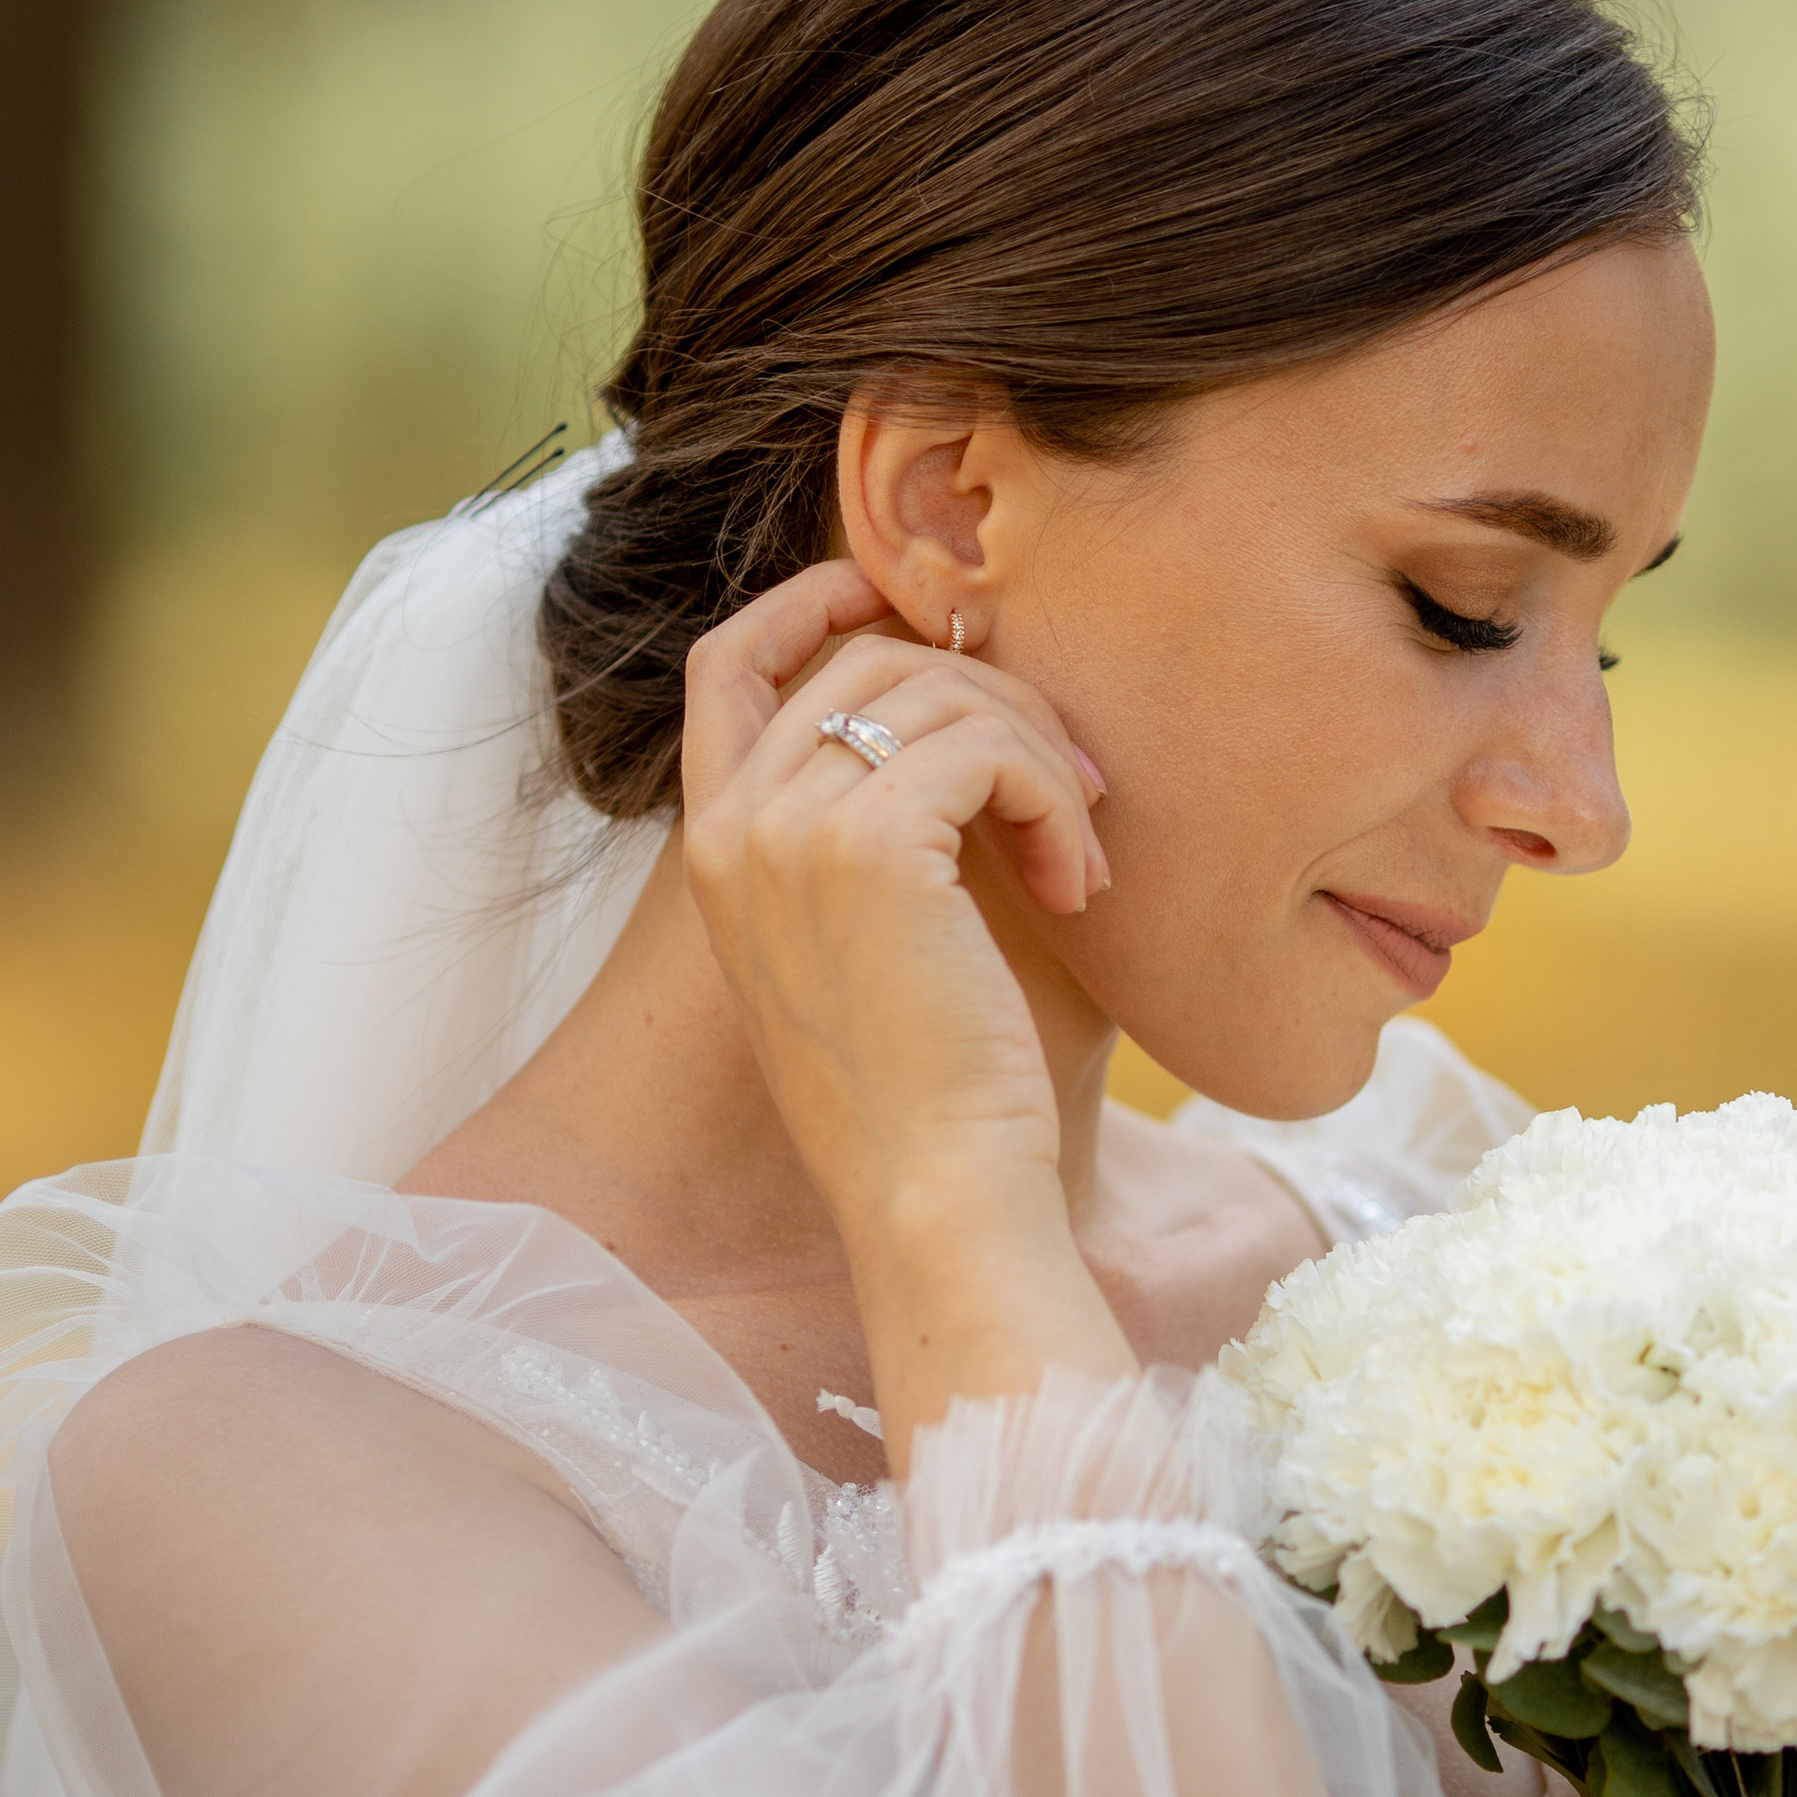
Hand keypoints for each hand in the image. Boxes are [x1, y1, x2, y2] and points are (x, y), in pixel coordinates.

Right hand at [680, 564, 1128, 1450]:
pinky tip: (1079, 887)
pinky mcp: (866, 845)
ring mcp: (785, 829)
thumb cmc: (937, 1088)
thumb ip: (886, 818)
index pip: (728, 663)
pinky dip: (1055, 800)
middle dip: (990, 697)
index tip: (902, 601)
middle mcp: (730, 826)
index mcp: (714, 848)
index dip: (810, 601)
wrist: (935, 1196)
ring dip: (1040, 756)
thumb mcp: (879, 938)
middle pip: (862, 660)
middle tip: (1072, 788)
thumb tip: (972, 687)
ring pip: (937, 693)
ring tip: (1081, 858)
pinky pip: (985, 748)